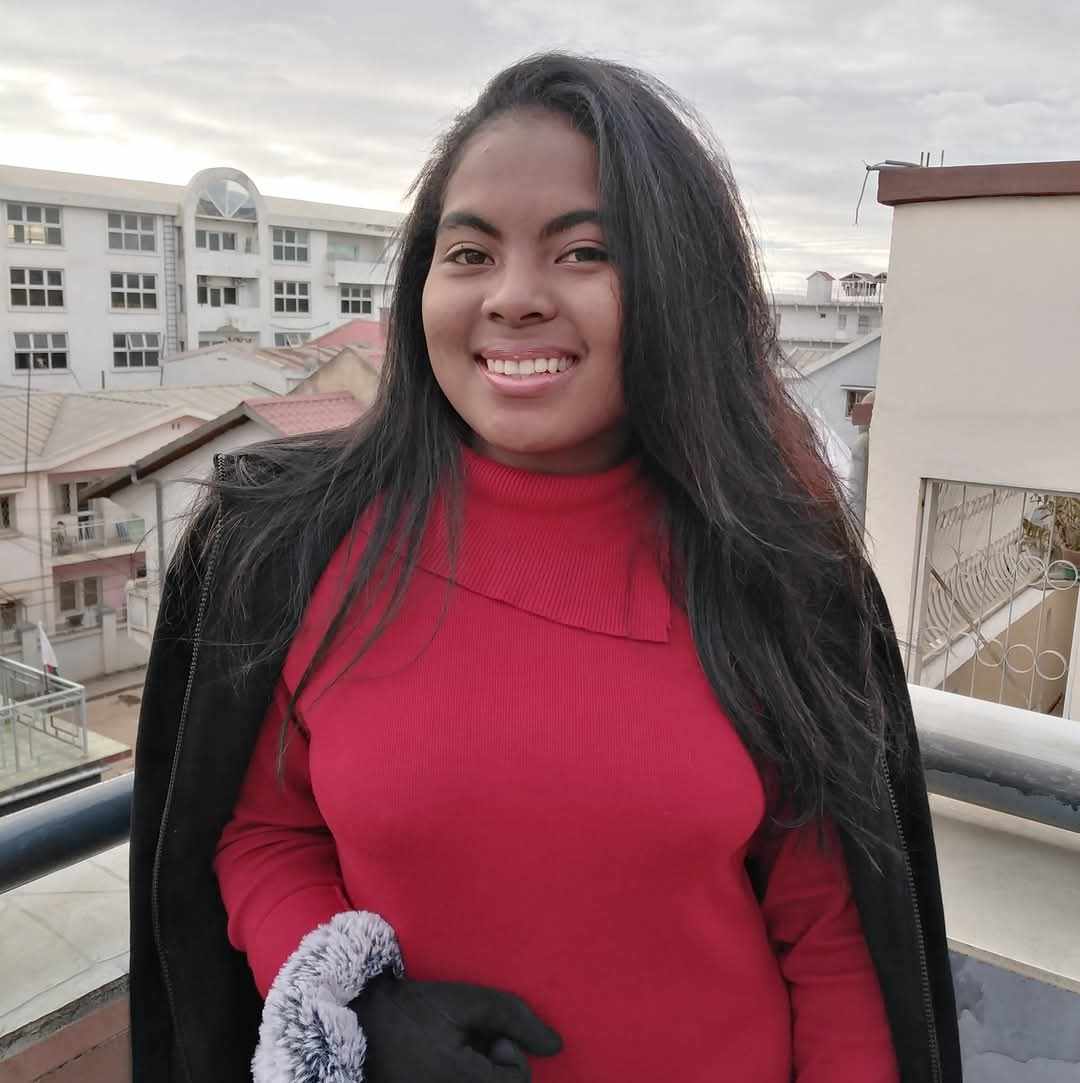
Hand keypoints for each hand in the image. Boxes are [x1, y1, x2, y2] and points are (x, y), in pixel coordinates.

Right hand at [350, 973, 561, 1080]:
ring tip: (458, 1049)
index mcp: (463, 1082)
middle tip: (473, 1040)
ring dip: (480, 1071)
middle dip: (496, 1065)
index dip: (513, 1056)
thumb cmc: (417, 1009)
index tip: (492, 1036)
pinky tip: (447, 1060)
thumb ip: (515, 1019)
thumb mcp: (469, 1001)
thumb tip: (558, 1045)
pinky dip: (465, 1076)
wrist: (362, 1022)